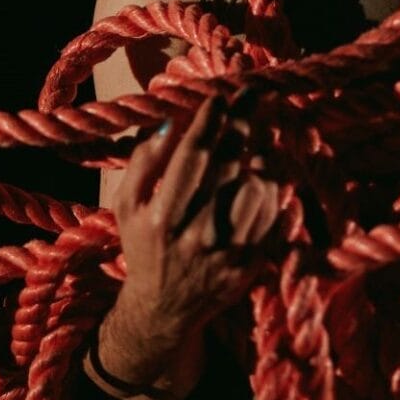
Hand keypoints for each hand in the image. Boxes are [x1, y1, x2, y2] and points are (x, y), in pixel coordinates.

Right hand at [112, 90, 283, 334]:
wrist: (165, 308)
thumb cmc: (143, 246)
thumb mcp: (126, 206)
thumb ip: (143, 162)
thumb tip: (167, 121)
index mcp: (163, 217)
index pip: (193, 155)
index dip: (211, 118)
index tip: (221, 92)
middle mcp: (199, 233)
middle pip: (230, 161)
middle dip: (244, 119)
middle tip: (254, 91)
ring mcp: (230, 249)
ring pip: (258, 183)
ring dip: (259, 153)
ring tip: (255, 137)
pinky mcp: (253, 260)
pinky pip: (273, 210)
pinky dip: (271, 184)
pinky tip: (261, 170)